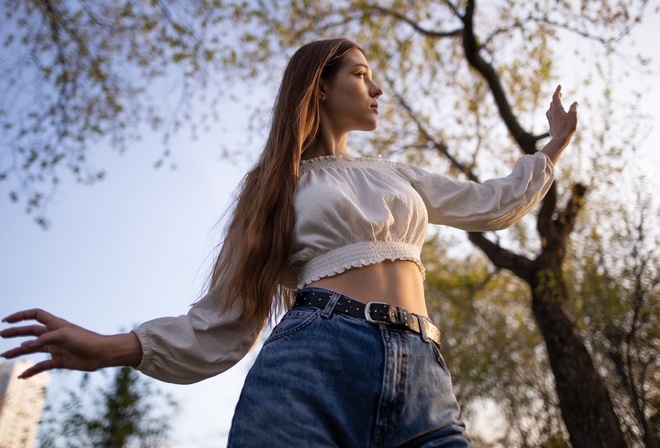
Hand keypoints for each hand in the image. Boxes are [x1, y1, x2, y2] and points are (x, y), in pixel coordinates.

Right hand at [1, 309, 140, 378]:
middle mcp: (54, 335)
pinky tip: (22, 376)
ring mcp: (56, 348)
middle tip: (1, 335)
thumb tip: (25, 346)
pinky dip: (32, 371)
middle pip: (30, 332)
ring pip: (33, 349)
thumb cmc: (85, 340)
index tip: (6, 320)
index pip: (36, 315)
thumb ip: (43, 339)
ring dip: (18, 352)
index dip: (21, 316)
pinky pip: (42, 366)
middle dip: (15, 333)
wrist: (101, 354)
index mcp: (55, 324)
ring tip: (4, 356)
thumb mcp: (63, 335)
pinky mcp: (60, 361)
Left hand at [541, 85, 578, 164]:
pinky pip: (550, 116)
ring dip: (553, 104)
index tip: (559, 85)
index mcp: (557, 109)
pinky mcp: (551, 126)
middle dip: (556, 97)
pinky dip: (553, 112)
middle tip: (560, 93)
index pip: (555, 97)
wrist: (560, 139)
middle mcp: (552, 113)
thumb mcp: (573, 115)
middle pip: (552, 102)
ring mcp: (550, 120)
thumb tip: (575, 103)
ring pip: (550, 109)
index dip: (557, 91)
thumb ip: (574, 108)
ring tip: (556, 103)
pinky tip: (554, 115)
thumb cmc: (567, 127)